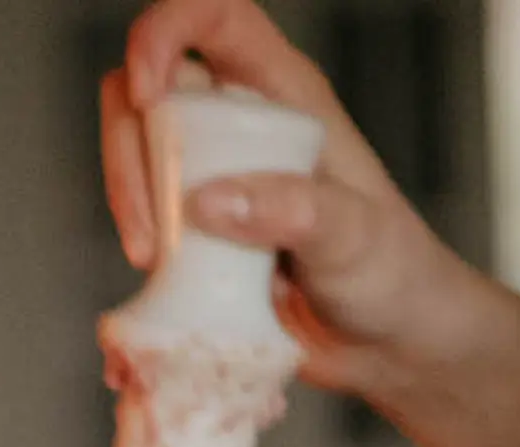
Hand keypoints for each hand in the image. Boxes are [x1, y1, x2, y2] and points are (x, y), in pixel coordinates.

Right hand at [103, 0, 468, 393]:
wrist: (386, 341)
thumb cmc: (389, 273)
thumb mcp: (353, 236)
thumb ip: (292, 210)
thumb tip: (208, 202)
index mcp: (284, 93)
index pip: (213, 17)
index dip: (165, 33)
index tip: (148, 96)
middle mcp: (242, 124)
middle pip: (149, 92)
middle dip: (131, 153)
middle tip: (152, 232)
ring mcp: (214, 178)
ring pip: (138, 156)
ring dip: (130, 204)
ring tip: (154, 263)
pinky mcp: (198, 234)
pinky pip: (146, 220)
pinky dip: (138, 247)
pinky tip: (153, 286)